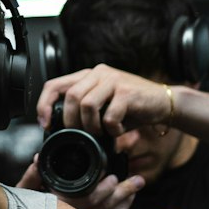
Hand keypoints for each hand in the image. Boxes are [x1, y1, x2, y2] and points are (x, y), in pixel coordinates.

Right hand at [17, 156, 144, 208]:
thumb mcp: (23, 195)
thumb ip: (31, 176)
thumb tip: (38, 158)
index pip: (87, 199)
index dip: (103, 189)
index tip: (113, 177)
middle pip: (103, 208)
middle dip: (123, 193)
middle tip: (137, 180)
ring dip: (125, 202)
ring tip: (136, 187)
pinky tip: (127, 203)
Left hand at [35, 65, 174, 140]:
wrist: (164, 103)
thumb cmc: (132, 108)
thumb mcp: (103, 105)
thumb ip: (83, 110)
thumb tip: (59, 129)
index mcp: (88, 76)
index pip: (55, 85)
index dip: (45, 105)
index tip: (46, 124)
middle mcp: (99, 73)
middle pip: (70, 96)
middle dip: (71, 121)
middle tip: (81, 134)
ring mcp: (113, 80)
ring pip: (87, 104)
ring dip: (91, 126)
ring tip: (101, 133)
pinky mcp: (127, 92)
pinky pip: (109, 115)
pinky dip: (112, 129)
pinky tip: (118, 131)